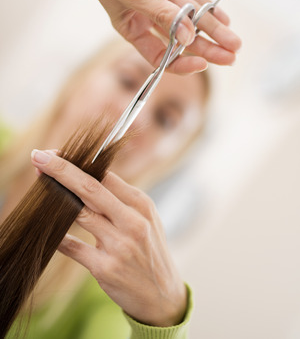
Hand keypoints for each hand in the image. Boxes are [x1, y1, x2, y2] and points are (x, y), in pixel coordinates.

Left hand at [31, 150, 186, 326]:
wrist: (163, 295)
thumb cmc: (149, 249)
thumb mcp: (145, 218)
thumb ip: (119, 199)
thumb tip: (84, 177)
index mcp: (141, 204)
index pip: (105, 175)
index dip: (77, 164)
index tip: (55, 156)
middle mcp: (132, 221)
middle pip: (90, 189)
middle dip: (61, 171)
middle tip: (39, 157)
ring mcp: (119, 245)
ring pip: (80, 214)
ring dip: (56, 200)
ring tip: (40, 190)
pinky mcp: (106, 268)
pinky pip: (74, 247)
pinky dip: (58, 236)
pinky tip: (46, 226)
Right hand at [69, 0, 240, 73]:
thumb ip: (159, 14)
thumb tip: (186, 36)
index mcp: (132, 28)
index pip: (160, 55)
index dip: (180, 62)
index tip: (201, 64)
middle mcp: (149, 16)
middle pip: (183, 39)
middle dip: (207, 49)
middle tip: (230, 57)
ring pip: (192, 19)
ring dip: (214, 30)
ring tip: (235, 43)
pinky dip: (209, 7)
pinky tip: (224, 20)